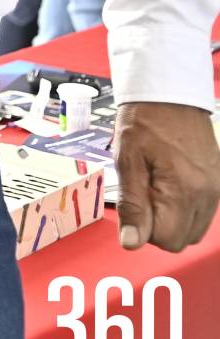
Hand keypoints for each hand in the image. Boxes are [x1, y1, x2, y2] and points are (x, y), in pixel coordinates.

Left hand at [113, 102, 219, 252]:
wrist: (170, 95)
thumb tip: (131, 243)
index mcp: (185, 191)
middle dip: (157, 226)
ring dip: (171, 219)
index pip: (166, 240)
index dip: (142, 227)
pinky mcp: (217, 184)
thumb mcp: (127, 161)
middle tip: (142, 193)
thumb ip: (132, 205)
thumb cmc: (144, 123)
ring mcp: (216, 190)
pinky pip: (202, 213)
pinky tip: (168, 185)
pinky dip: (184, 209)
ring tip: (154, 187)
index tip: (134, 200)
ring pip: (193, 229)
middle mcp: (208, 195)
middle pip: (182, 239)